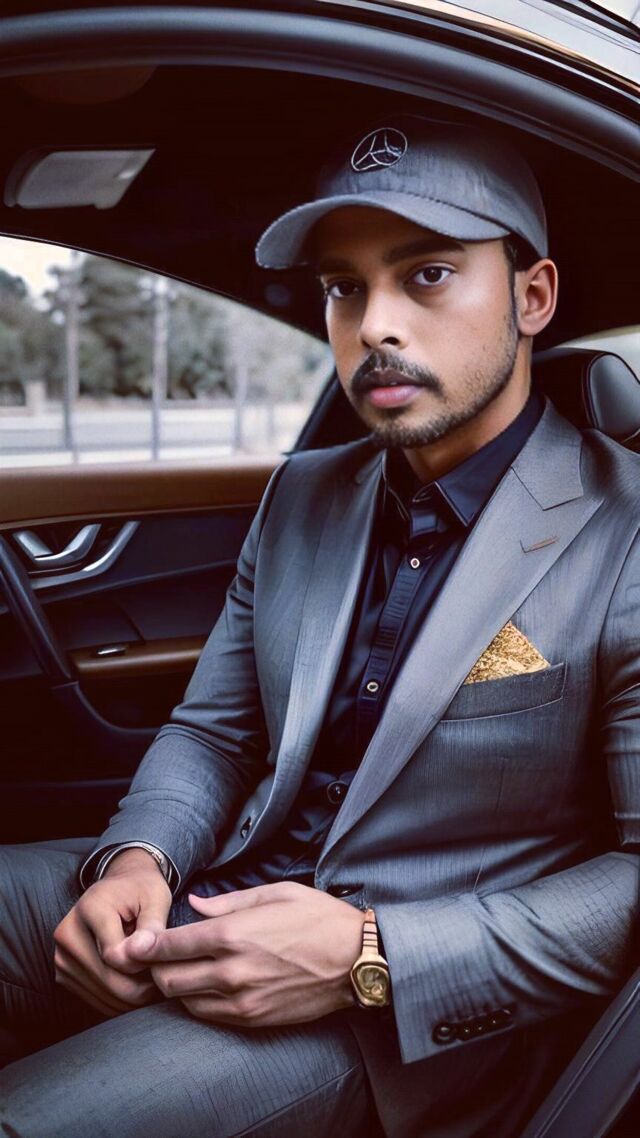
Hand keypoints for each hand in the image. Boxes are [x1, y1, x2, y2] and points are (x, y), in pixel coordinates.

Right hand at [53, 848, 171, 1017]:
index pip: (117, 957)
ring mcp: (61, 958)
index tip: (159, 951)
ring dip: (133, 994)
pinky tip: (134, 979)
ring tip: (149, 972)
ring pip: (105, 997)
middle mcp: (67, 935)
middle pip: (109, 982)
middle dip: (142, 984)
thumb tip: (142, 951)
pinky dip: (120, 998)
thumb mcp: (156, 897)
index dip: (146, 961)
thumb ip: (152, 925)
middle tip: (162, 971)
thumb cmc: (142, 890)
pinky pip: (98, 1001)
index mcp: (89, 909)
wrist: (120, 887)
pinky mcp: (64, 975)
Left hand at [125, 881, 364, 1026]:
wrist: (355, 960)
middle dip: (154, 968)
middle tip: (154, 957)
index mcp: (233, 933)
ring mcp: (241, 999)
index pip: (171, 945)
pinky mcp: (252, 1019)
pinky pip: (208, 1016)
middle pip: (168, 979)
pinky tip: (203, 986)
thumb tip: (194, 904)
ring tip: (178, 970)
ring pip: (184, 1001)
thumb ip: (228, 901)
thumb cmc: (319, 919)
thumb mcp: (275, 893)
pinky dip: (197, 1003)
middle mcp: (231, 970)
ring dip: (175, 987)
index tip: (131, 945)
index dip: (144, 946)